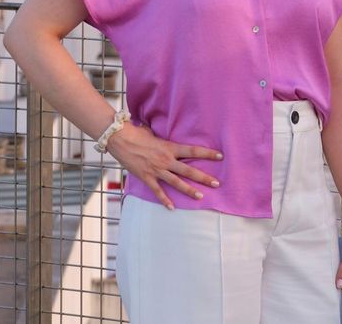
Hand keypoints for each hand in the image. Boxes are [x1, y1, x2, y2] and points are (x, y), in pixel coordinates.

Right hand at [104, 123, 221, 208]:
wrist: (120, 140)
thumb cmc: (137, 134)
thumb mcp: (155, 134)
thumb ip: (165, 141)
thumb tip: (169, 139)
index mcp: (170, 147)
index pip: (193, 151)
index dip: (208, 153)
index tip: (220, 156)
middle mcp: (166, 160)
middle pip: (189, 170)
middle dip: (204, 177)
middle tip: (216, 183)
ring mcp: (156, 170)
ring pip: (177, 182)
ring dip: (189, 190)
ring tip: (201, 197)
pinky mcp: (146, 177)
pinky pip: (158, 191)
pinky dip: (165, 200)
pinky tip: (172, 208)